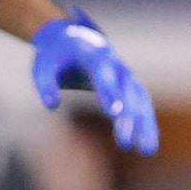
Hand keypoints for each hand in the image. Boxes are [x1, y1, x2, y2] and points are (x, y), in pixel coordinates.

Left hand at [30, 9, 157, 155]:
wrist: (70, 38)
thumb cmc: (54, 56)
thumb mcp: (41, 66)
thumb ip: (45, 84)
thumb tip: (51, 106)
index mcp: (94, 53)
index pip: (103, 73)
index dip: (109, 92)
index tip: (114, 112)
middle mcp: (115, 63)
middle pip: (125, 90)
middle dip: (127, 116)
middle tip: (124, 143)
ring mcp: (126, 74)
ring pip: (140, 99)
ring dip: (145, 124)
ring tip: (147, 151)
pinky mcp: (129, 85)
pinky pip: (142, 105)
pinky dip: (147, 124)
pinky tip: (148, 146)